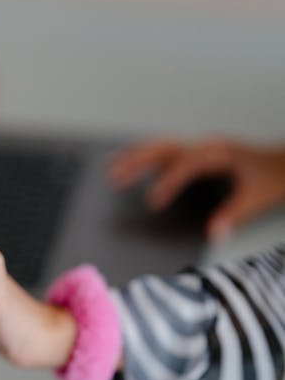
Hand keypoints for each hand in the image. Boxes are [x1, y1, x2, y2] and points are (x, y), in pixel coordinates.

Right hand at [109, 137, 284, 241]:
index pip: (187, 164)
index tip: (153, 201)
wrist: (284, 163)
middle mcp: (207, 146)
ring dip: (135, 157)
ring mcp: (200, 148)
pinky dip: (145, 158)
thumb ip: (234, 214)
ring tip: (111, 169)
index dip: (168, 182)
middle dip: (138, 161)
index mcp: (220, 153)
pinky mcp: (197, 155)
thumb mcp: (257, 197)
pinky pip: (166, 153)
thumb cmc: (272, 176)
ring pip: (161, 147)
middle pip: (165, 148)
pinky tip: (129, 166)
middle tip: (115, 177)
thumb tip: (214, 233)